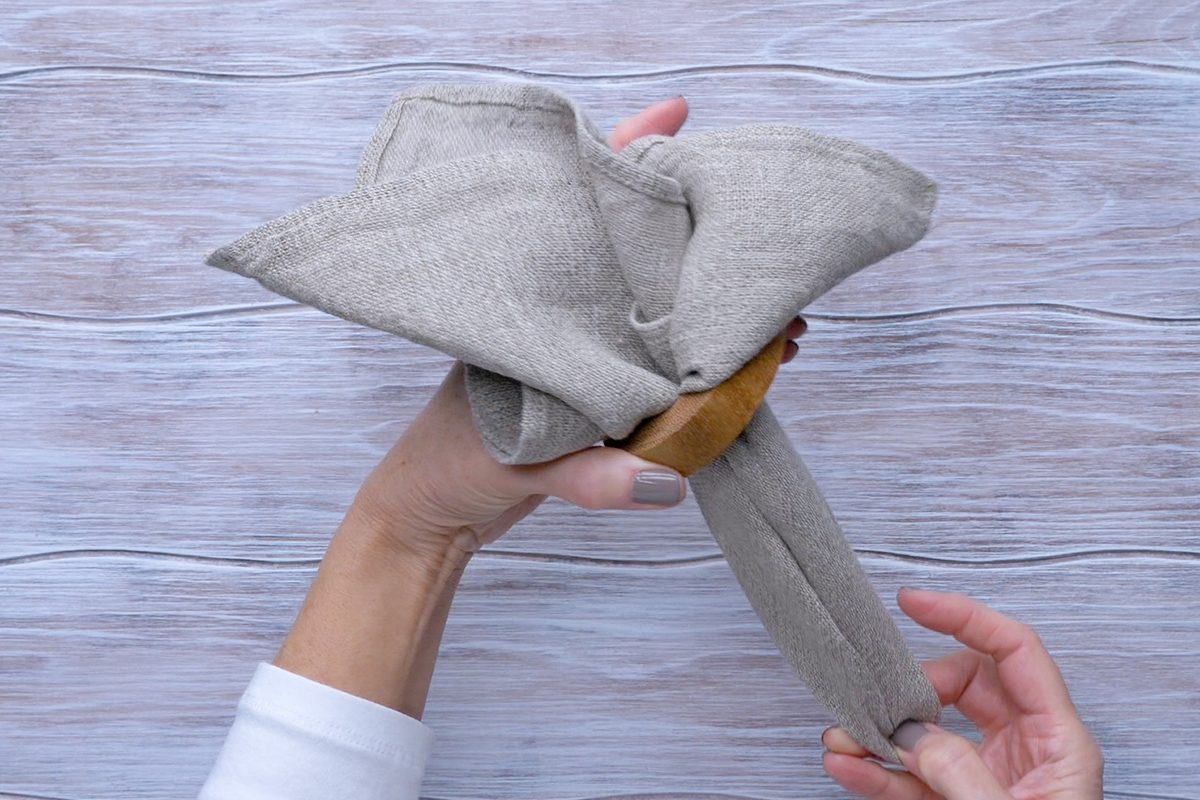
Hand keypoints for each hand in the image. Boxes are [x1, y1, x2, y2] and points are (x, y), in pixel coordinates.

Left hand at [347, 95, 808, 570]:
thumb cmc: (451, 468)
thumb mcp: (520, 465)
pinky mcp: (597, 394)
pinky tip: (743, 368)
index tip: (676, 116)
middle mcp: (563, 319)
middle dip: (703, 249)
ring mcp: (582, 354)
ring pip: (657, 314)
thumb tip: (668, 483)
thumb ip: (590, 476)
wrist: (431, 515)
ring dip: (715, 316)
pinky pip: (659, 366)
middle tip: (767, 249)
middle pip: (640, 260)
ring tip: (778, 325)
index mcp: (535, 307)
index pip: (588, 218)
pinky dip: (702, 366)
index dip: (630, 163)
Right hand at [822, 588, 1103, 798]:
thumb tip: (912, 733)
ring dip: (881, 734)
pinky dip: (877, 772)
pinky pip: (912, 777)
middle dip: (909, 690)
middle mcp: (1026, 753)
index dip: (964, 618)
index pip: (1013, 652)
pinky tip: (847, 768)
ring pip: (929, 733)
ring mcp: (991, 780)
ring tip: (842, 738)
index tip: (914, 603)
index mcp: (1058, 743)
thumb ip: (959, 773)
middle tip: (872, 701)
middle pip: (962, 688)